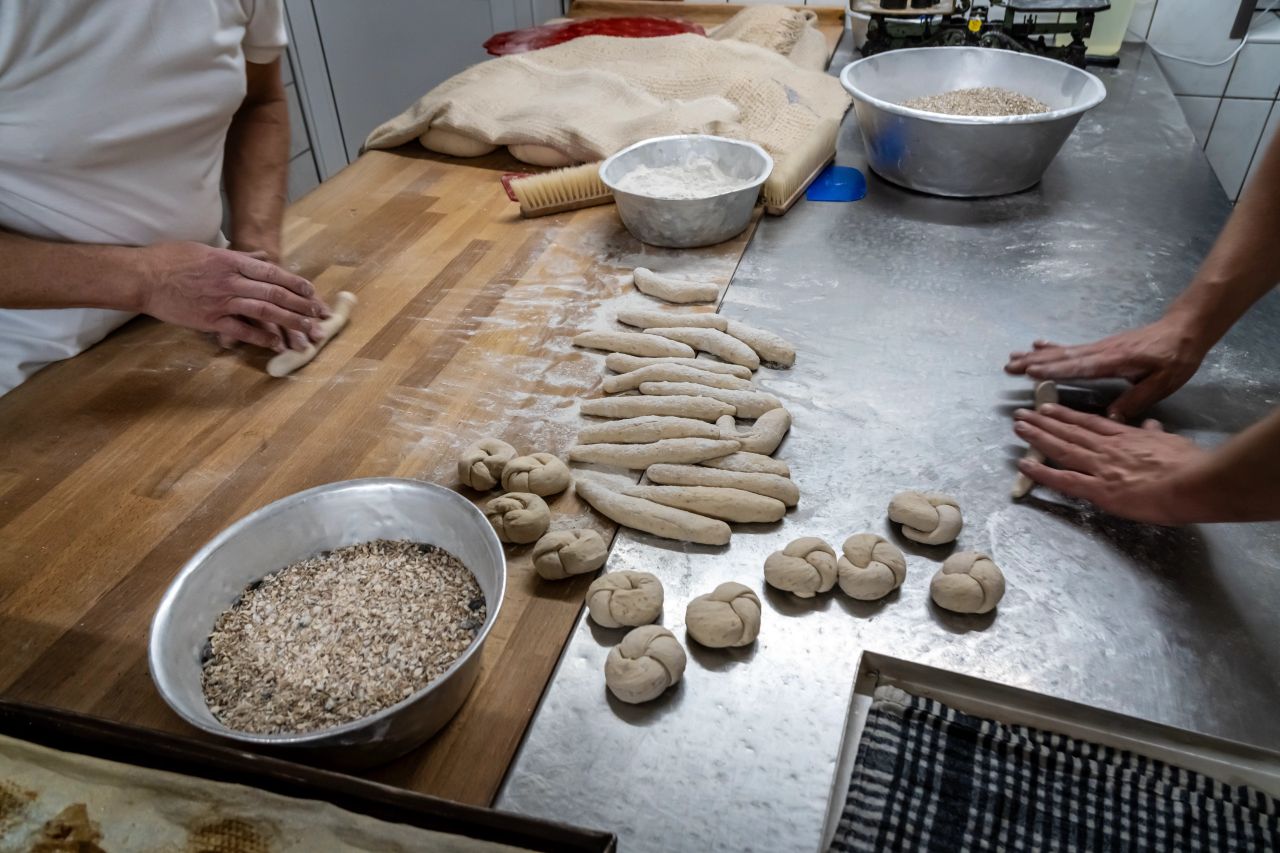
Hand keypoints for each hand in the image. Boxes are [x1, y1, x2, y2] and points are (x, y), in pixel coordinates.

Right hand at [138, 241, 327, 350]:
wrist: (142, 277)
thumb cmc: (170, 259)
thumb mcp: (206, 249)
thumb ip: (237, 256)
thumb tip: (261, 256)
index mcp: (231, 261)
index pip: (273, 272)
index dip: (296, 283)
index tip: (312, 292)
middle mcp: (231, 280)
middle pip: (275, 293)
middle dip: (301, 306)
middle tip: (319, 316)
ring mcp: (222, 301)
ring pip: (265, 312)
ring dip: (290, 323)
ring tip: (308, 333)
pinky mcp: (210, 320)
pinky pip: (242, 331)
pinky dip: (262, 339)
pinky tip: (278, 345)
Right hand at [1004, 316, 1209, 419]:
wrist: (1185, 329)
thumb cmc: (1177, 357)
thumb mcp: (1163, 383)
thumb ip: (1136, 399)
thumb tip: (1110, 417)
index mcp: (1115, 361)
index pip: (1080, 367)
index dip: (1054, 370)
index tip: (1030, 372)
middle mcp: (1102, 352)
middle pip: (1063, 357)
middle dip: (1034, 362)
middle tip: (1009, 367)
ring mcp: (1100, 347)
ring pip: (1063, 352)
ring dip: (1037, 356)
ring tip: (1014, 357)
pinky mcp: (1102, 347)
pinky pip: (1072, 348)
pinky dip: (1053, 348)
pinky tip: (1039, 346)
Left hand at [1012, 403, 1209, 524]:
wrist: (1196, 482)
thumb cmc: (1191, 464)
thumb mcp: (1173, 441)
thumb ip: (1156, 434)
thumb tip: (1151, 425)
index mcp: (1127, 437)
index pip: (1090, 422)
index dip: (1067, 415)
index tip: (1050, 407)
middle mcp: (1108, 448)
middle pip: (1069, 430)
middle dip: (1044, 420)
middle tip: (1022, 412)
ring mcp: (1101, 467)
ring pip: (1061, 448)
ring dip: (1037, 436)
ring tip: (1018, 427)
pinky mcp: (1099, 489)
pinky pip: (1064, 480)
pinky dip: (1041, 472)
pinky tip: (1023, 465)